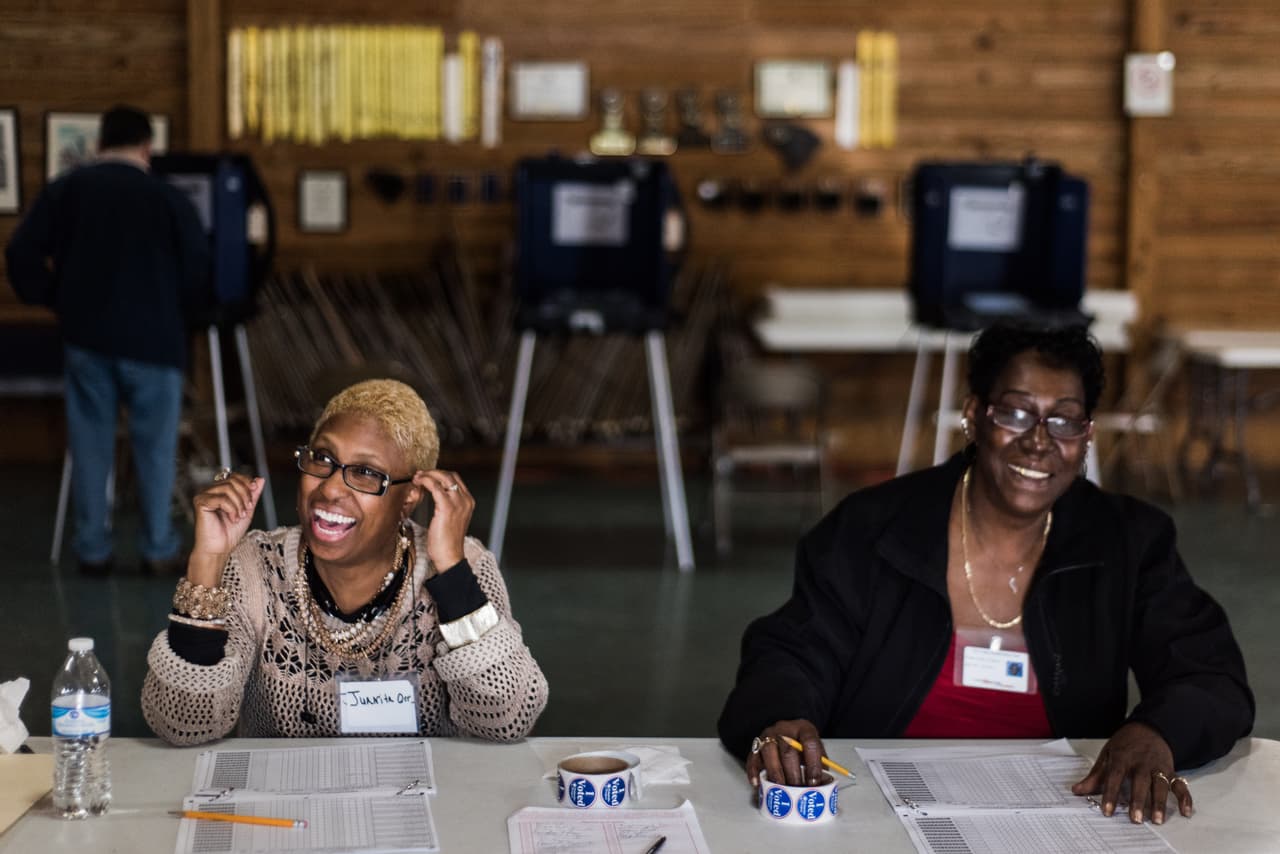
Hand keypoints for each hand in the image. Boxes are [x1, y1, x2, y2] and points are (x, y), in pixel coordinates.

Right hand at [190, 471, 263, 584]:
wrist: (220, 548)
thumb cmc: (230, 532)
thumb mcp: (247, 510)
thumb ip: (253, 495)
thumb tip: (260, 479)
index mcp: (220, 491)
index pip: (234, 476)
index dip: (246, 481)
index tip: (255, 489)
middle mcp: (210, 491)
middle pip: (232, 481)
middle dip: (245, 495)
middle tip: (247, 509)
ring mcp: (204, 496)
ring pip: (228, 488)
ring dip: (239, 503)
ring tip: (239, 516)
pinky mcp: (200, 502)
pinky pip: (221, 498)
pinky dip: (231, 508)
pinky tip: (232, 518)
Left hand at [415, 470, 473, 569]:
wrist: (450, 556)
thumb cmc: (447, 542)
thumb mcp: (451, 519)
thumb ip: (447, 505)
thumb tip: (435, 493)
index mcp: (468, 502)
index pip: (455, 479)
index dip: (440, 474)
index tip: (427, 476)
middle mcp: (466, 500)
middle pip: (450, 475)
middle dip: (433, 472)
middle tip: (419, 475)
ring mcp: (458, 503)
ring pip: (443, 478)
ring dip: (428, 475)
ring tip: (417, 478)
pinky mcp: (447, 507)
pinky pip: (435, 487)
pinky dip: (425, 481)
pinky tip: (418, 483)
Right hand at [745, 719, 827, 787]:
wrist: (787, 730)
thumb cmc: (802, 745)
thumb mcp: (815, 750)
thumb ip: (819, 765)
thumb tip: (823, 787)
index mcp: (803, 728)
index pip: (810, 743)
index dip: (813, 764)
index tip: (814, 782)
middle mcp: (784, 729)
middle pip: (788, 750)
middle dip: (793, 774)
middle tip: (797, 790)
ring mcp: (768, 735)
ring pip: (769, 751)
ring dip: (775, 773)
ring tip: (780, 790)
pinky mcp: (756, 744)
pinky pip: (752, 757)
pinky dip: (754, 771)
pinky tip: (758, 783)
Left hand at [1071, 721, 1192, 823]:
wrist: (1149, 728)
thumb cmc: (1125, 744)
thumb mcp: (1107, 754)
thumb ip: (1095, 775)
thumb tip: (1077, 790)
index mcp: (1123, 757)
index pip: (1115, 777)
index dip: (1111, 794)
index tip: (1108, 811)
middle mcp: (1142, 762)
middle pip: (1140, 783)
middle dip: (1138, 801)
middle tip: (1135, 819)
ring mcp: (1158, 767)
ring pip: (1160, 786)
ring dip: (1159, 803)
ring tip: (1156, 820)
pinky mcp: (1172, 770)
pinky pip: (1180, 785)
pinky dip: (1185, 798)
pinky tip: (1185, 812)